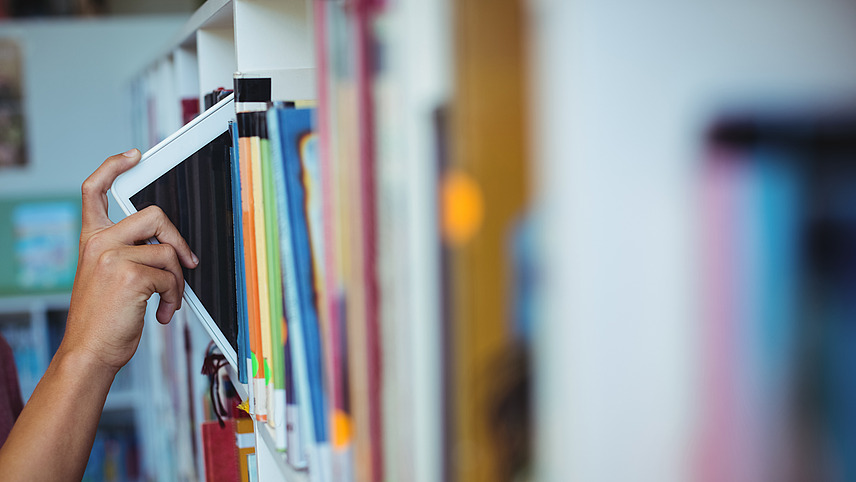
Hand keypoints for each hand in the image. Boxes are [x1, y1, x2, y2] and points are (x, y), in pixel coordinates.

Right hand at [61, 149, 197, 373]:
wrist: (88, 352)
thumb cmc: (102, 320)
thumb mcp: (107, 278)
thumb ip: (127, 254)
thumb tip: (168, 247)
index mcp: (92, 240)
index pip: (95, 190)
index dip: (113, 166)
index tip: (133, 156)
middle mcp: (99, 243)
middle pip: (154, 215)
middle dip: (178, 239)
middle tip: (188, 263)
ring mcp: (113, 257)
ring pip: (168, 251)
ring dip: (178, 280)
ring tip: (168, 301)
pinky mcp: (130, 274)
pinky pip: (171, 277)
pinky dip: (175, 297)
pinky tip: (163, 313)